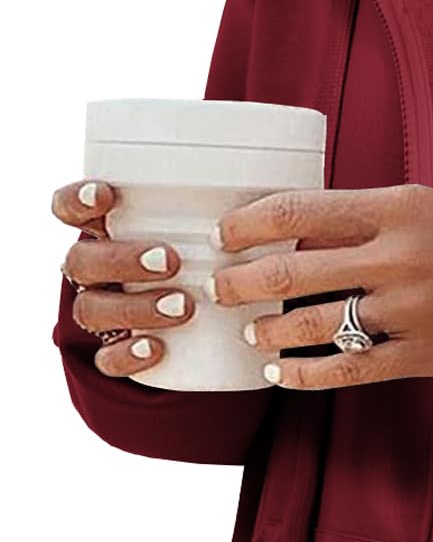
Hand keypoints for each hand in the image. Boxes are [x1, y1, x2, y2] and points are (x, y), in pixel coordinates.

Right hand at [51, 179, 195, 376]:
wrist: (210, 319)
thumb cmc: (205, 252)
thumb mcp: (205, 226)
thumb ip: (210, 206)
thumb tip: (254, 184)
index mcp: (107, 230)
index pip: (69, 209)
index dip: (76, 201)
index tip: (103, 194)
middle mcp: (95, 269)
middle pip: (81, 261)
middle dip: (122, 259)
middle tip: (170, 260)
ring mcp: (101, 309)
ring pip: (91, 309)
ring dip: (134, 307)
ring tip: (183, 307)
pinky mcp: (114, 349)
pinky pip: (106, 357)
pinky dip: (128, 354)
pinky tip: (156, 348)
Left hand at [210, 183, 432, 389]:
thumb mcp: (421, 204)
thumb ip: (360, 216)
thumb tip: (289, 231)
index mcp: (395, 209)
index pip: (298, 211)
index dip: (248, 224)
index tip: (226, 234)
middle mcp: (396, 259)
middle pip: (290, 273)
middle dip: (240, 283)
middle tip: (220, 287)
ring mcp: (405, 311)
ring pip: (309, 326)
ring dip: (266, 330)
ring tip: (251, 330)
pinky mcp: (415, 355)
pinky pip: (344, 370)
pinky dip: (302, 374)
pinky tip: (278, 372)